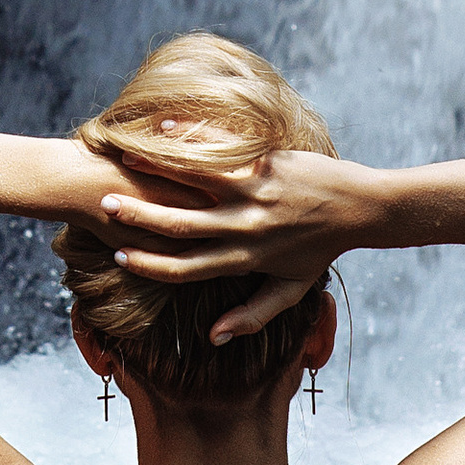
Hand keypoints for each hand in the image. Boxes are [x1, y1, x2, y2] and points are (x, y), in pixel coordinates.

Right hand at [94, 144, 376, 340]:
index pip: (187, 268)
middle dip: (139, 218)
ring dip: (157, 169)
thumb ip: (251, 314)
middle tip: (103, 206)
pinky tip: (164, 126)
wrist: (361, 207)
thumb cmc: (321, 250)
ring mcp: (255, 193)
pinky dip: (192, 138)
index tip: (120, 256)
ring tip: (123, 158)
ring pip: (197, 181)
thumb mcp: (289, 289)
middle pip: (181, 225)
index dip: (151, 265)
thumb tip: (213, 338)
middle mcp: (246, 228)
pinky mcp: (267, 163)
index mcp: (246, 259)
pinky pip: (223, 149)